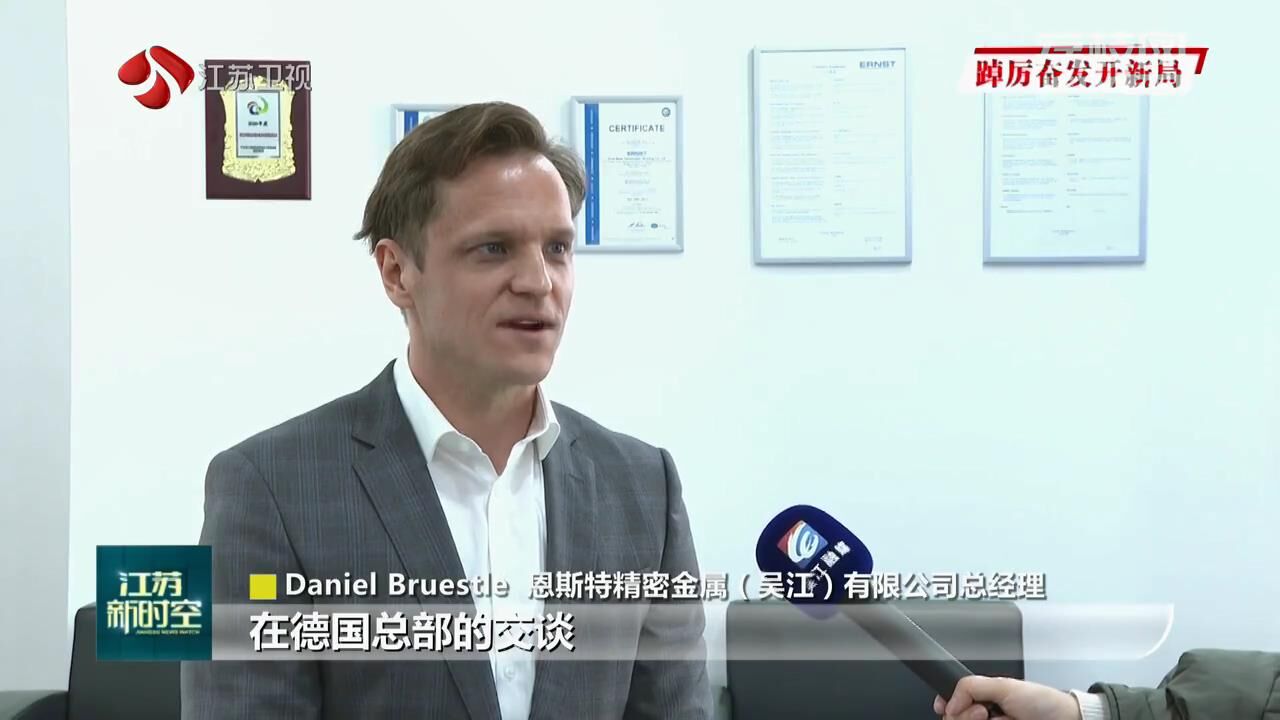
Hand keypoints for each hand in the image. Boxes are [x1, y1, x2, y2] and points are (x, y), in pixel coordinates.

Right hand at [932, 676, 1081, 719]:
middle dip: (964, 714)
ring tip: (997, 719)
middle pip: (955, 718)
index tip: (945, 707)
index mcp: (981, 697)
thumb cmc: (1042, 702)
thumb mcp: (1003, 685)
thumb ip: (971, 686)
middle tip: (983, 711)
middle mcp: (983, 714)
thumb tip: (949, 702)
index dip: (946, 705)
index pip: (951, 702)